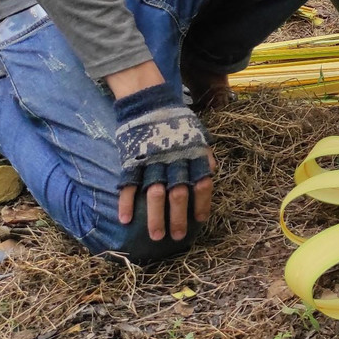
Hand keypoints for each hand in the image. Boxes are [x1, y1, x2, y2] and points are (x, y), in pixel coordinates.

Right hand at [113, 83, 214, 241]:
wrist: (148, 100)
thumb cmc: (176, 119)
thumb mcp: (197, 132)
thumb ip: (205, 153)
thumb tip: (213, 170)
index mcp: (192, 155)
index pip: (202, 184)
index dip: (202, 203)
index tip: (201, 220)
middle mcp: (174, 161)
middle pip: (178, 195)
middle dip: (178, 218)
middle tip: (177, 237)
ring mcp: (151, 161)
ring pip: (154, 195)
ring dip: (155, 218)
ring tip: (156, 236)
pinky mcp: (131, 160)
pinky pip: (128, 185)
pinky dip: (126, 203)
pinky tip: (125, 220)